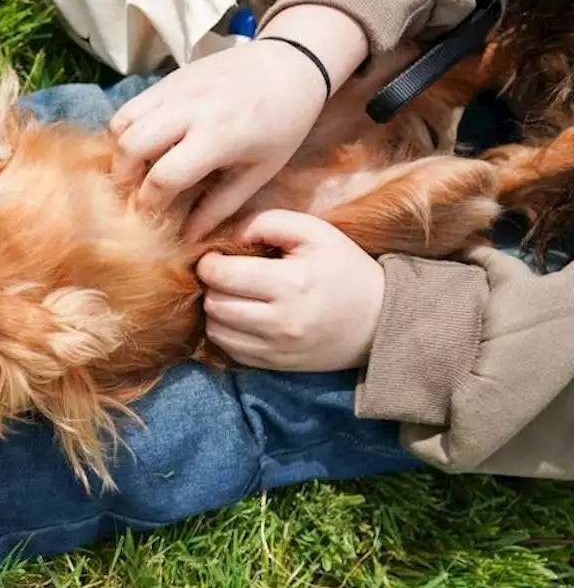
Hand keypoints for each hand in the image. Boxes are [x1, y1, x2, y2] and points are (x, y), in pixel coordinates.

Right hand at [109, 4, 367, 239]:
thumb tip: (188, 237)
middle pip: (131, 147)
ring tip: (134, 171)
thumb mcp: (260, 172)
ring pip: (122, 123)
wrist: (289, 65)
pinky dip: (124, 131)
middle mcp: (189, 109)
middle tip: (133, 195)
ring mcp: (174, 90)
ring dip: (120, 153)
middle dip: (124, 179)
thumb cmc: (283, 124)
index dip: (150, 203)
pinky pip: (130, 107)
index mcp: (218, 136)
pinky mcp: (167, 79)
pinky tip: (141, 147)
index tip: (151, 217)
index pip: (165, 176)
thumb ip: (221, 206)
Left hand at [197, 210, 384, 371]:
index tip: (217, 256)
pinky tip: (242, 316)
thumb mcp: (315, 232)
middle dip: (211, 286)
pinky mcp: (274, 364)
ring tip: (234, 295)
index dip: (210, 262)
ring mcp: (276, 347)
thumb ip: (269, 222)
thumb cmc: (344, 269)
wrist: (377, 321)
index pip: (222, 275)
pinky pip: (229, 350)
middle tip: (226, 275)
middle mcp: (280, 321)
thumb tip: (231, 234)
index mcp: (291, 283)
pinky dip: (227, 332)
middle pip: (214, 303)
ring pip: (216, 329)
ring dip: (216, 309)